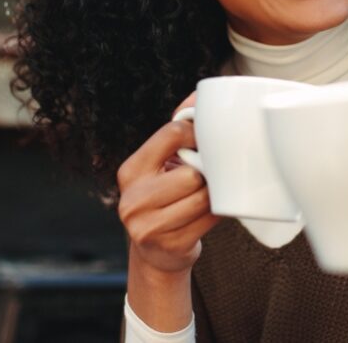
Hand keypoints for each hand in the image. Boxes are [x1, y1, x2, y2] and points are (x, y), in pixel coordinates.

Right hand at [117, 92, 218, 329]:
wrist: (156, 252)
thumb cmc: (165, 197)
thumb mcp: (162, 163)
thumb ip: (179, 129)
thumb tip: (202, 94)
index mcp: (130, 171)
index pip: (171, 134)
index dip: (195, 135)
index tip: (203, 142)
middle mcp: (132, 199)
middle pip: (191, 173)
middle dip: (205, 174)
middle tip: (207, 176)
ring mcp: (148, 226)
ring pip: (202, 197)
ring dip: (213, 195)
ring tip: (208, 194)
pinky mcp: (169, 246)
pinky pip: (208, 220)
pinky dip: (216, 214)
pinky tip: (211, 212)